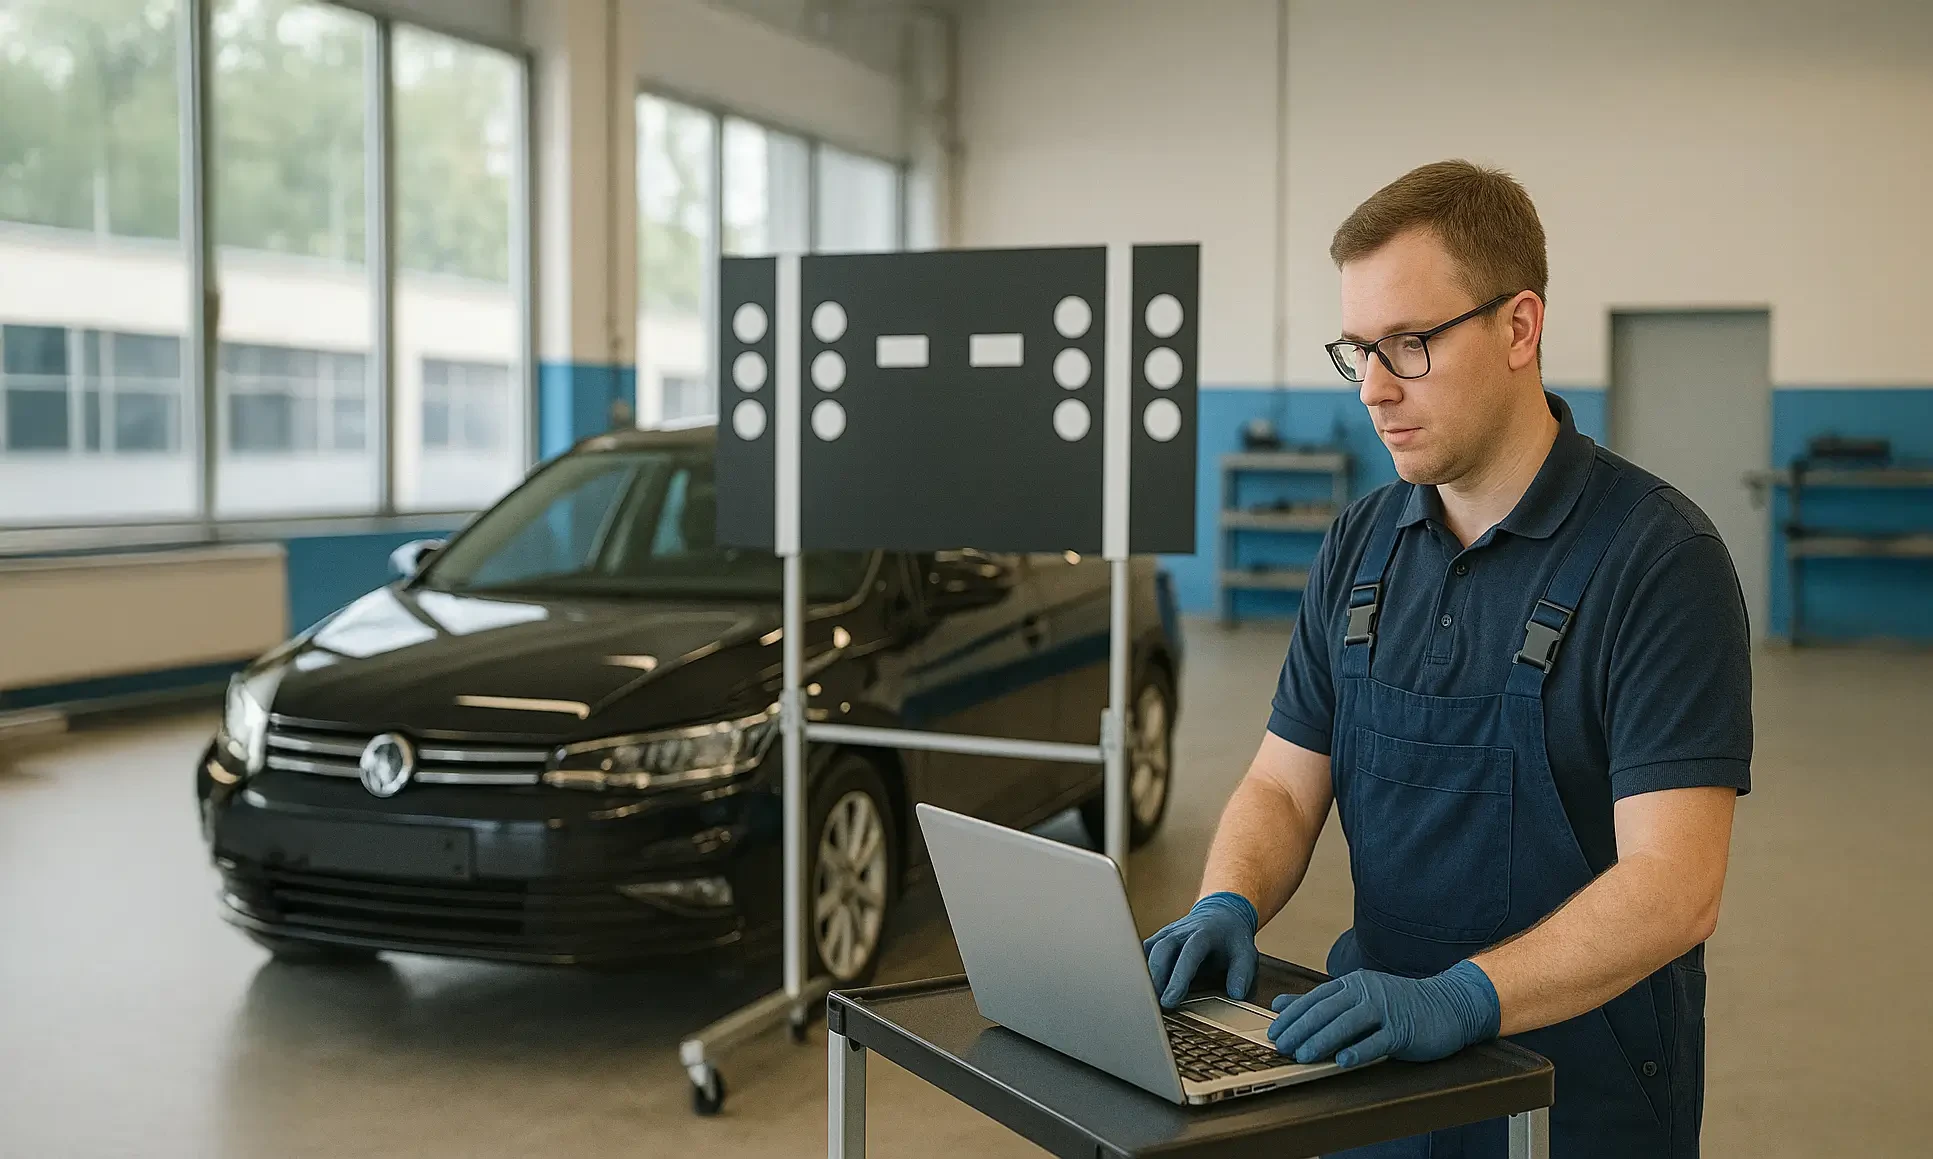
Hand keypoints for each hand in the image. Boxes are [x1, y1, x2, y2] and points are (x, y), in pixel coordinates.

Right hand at [1143, 892, 1258, 1007]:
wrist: (1220, 915)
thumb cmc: (1232, 939)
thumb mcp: (1246, 954)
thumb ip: (1242, 973)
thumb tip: (1236, 994)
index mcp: (1204, 934)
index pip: (1188, 955)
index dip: (1178, 978)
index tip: (1169, 1001)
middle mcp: (1181, 932)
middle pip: (1161, 951)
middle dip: (1155, 978)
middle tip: (1154, 1005)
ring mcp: (1167, 934)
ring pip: (1149, 952)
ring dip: (1146, 976)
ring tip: (1147, 1002)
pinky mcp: (1158, 939)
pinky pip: (1144, 953)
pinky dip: (1142, 970)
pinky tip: (1145, 989)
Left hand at [1268, 961, 1499, 1068]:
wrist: (1448, 1004)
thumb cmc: (1398, 1004)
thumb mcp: (1357, 997)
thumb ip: (1318, 1001)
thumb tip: (1279, 1005)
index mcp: (1353, 983)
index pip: (1315, 999)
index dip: (1292, 1017)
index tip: (1274, 1033)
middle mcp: (1367, 991)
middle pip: (1327, 1010)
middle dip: (1301, 1029)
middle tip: (1281, 1047)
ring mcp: (1386, 1009)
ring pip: (1348, 1023)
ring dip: (1322, 1040)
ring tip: (1302, 1056)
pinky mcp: (1404, 1028)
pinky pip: (1378, 1040)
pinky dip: (1359, 1050)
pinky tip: (1343, 1062)